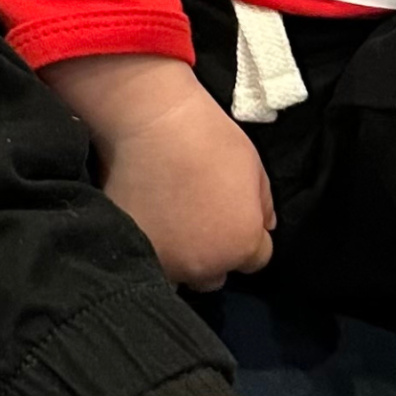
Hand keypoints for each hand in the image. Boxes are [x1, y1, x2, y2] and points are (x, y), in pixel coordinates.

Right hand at [41, 53, 274, 288]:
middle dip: (211, 253)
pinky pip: (148, 259)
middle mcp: (205, 264)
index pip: (255, 260)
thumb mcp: (253, 166)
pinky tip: (146, 220)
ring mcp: (166, 261)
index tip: (229, 217)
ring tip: (169, 224)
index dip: (244, 236)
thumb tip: (263, 227)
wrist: (150, 121)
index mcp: (241, 244)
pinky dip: (149, 246)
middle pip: (215, 275)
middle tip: (197, 222)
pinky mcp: (132, 249)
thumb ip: (262, 205)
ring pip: (180, 274)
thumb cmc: (207, 136)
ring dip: (180, 256)